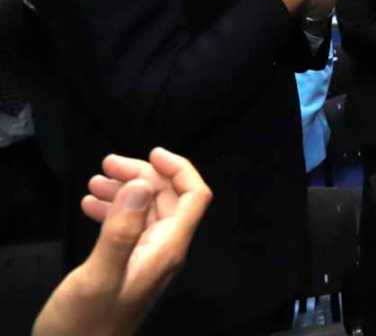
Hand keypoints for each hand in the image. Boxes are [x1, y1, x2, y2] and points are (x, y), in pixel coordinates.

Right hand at [33, 148, 211, 335]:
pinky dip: (114, 211)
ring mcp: (147, 259)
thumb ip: (121, 231)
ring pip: (146, 211)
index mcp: (167, 250)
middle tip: (107, 165)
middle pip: (168, 199)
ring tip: (96, 180)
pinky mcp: (128, 267)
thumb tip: (141, 185)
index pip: (194, 198)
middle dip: (142, 176)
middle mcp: (164, 251)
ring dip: (125, 191)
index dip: (180, 170)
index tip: (151, 153)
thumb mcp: (99, 276)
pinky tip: (92, 205)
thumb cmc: (84, 326)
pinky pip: (130, 228)